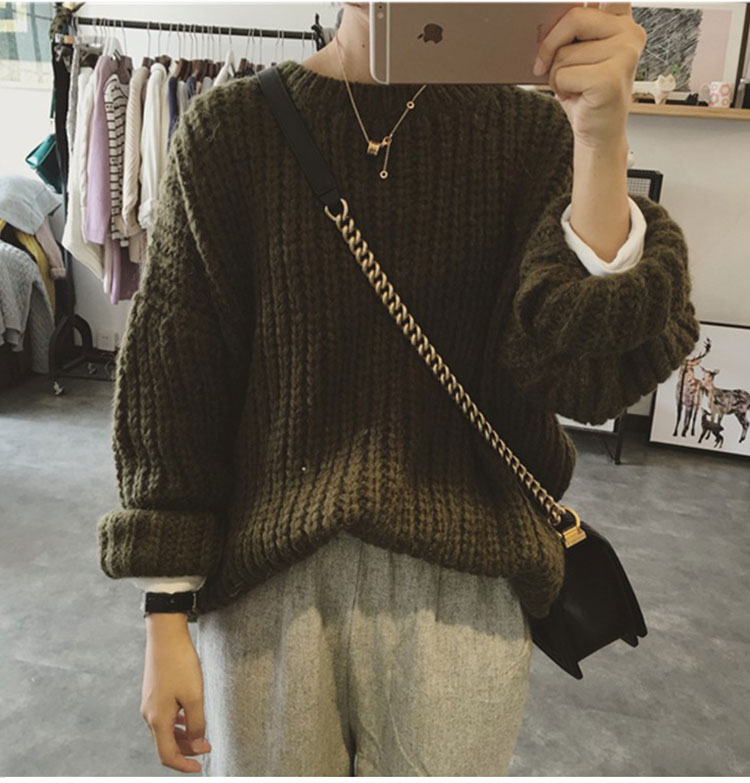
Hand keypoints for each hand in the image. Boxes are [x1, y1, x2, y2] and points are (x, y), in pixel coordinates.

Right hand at [141, 613, 211, 772]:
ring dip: (183, 736)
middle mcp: (149, 714)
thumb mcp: (194, 696)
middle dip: (187, 749)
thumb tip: (198, 744)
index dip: (184, 765)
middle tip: (208, 746)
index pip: (167, 755)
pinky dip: (178, 722)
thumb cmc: (180, 663)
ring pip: (165, 730)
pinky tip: (190, 716)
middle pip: (166, 743)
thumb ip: (197, 723)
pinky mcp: (153, 692)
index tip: (200, 768)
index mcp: (157, 719)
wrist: (165, 635)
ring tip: (202, 733)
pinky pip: (164, 716)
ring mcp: (149, 703)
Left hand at [533, 2, 646, 147]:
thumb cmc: (584, 92)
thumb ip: (571, 28)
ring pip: (564, 52)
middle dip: (551, 45)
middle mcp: (630, 32)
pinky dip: (561, 90)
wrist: (598, 133)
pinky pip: (564, 74)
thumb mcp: (577, 53)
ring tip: (573, 87)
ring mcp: (625, 54)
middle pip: (573, 17)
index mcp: (621, 20)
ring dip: (557, 75)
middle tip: (546, 66)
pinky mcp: (612, 77)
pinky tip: (578, 97)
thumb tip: (545, 17)